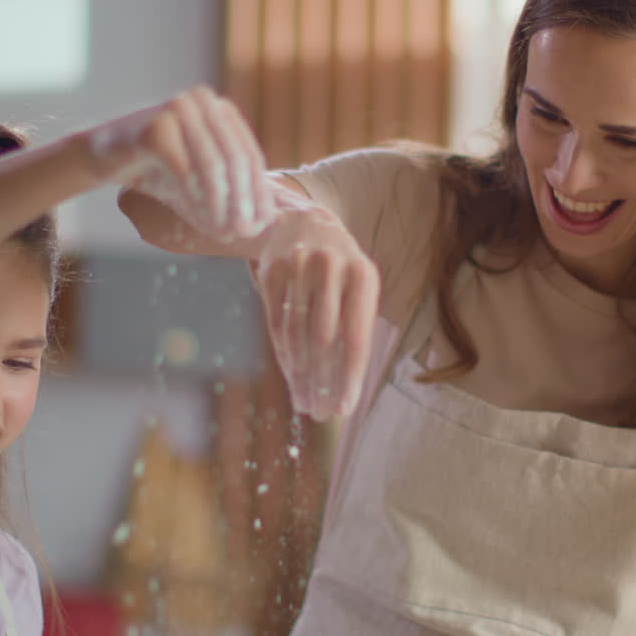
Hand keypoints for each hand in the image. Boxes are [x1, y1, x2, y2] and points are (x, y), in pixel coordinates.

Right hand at [89, 85, 277, 238]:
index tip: (261, 226)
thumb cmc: (157, 170)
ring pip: (214, 165)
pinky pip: (185, 168)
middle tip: (243, 232)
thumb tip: (265, 222)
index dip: (259, 193)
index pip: (250, 155)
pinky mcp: (155, 126)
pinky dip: (195, 198)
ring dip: (221, 204)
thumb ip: (231, 192)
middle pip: (236, 160)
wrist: (103, 158)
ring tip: (224, 230)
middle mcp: (203, 101)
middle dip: (243, 201)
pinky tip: (201, 219)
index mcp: (220, 109)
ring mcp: (179, 109)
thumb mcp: (201, 180)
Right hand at [256, 210, 379, 420]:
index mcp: (363, 275)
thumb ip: (357, 329)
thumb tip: (347, 391)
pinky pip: (277, 323)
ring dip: (301, 375)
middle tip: (320, 413)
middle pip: (325, 341)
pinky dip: (284, 355)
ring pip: (298, 335)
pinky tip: (291, 376)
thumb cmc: (340, 271)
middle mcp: (332, 268)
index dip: (349, 378)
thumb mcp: (358, 289)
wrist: (304, 223)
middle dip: (323, 382)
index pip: (357, 337)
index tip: (343, 408)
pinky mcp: (272, 270)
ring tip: (305, 401)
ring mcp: (299, 266)